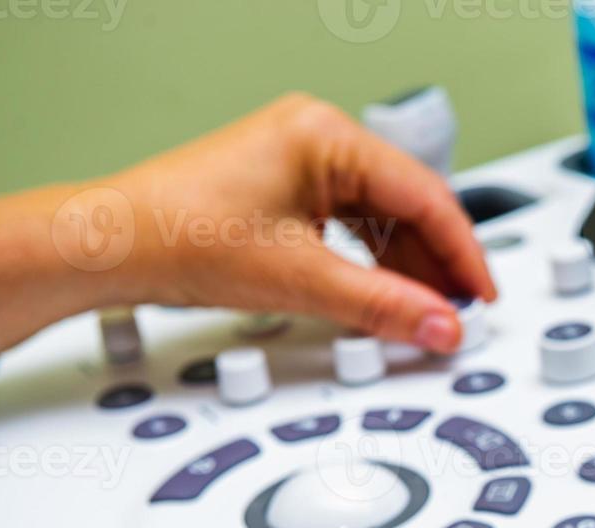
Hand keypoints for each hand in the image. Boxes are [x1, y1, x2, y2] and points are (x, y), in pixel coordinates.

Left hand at [0, 94, 494, 354]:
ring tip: (427, 312)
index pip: (425, 195)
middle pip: (409, 205)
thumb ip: (385, 306)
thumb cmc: (179, 236)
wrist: (112, 246)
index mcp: (326, 136)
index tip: (482, 295)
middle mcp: (317, 137)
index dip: (463, 253)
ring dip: (407, 266)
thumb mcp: (302, 280)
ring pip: (382, 216)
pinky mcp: (286, 186)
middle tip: (460, 312)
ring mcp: (301, 160)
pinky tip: (387, 294)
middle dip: (437, 263)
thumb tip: (441, 324)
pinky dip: (374, 260)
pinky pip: (353, 223)